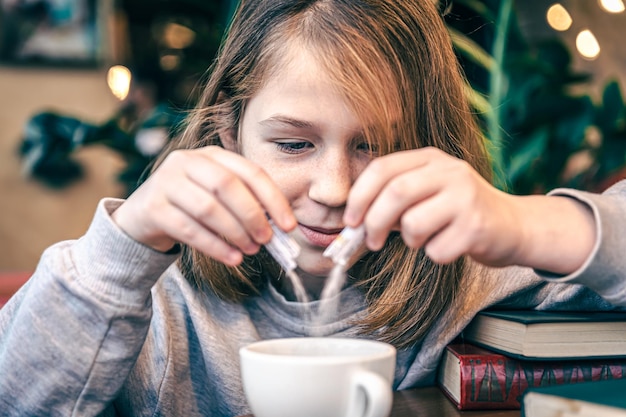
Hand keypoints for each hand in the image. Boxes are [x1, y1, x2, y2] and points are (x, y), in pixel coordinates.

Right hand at [111, 146, 295, 265]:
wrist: (142, 217)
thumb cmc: (191, 207)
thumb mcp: (218, 196)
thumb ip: (246, 203)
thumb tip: (280, 226)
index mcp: (212, 155)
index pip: (250, 172)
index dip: (273, 199)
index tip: (289, 225)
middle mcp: (187, 161)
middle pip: (227, 186)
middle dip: (252, 215)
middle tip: (267, 239)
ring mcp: (166, 182)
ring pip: (208, 208)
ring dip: (235, 232)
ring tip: (251, 250)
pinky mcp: (153, 207)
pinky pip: (189, 229)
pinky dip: (215, 246)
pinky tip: (233, 258)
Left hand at [343, 147, 594, 272]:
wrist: (513, 225)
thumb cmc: (458, 212)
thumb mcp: (428, 193)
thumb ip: (393, 200)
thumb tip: (354, 221)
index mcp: (431, 159)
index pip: (383, 168)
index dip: (359, 195)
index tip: (349, 219)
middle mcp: (450, 172)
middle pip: (395, 192)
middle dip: (373, 221)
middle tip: (369, 241)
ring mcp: (466, 197)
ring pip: (413, 223)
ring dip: (408, 240)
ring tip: (423, 239)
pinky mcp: (477, 227)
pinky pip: (436, 250)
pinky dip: (434, 254)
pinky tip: (449, 246)